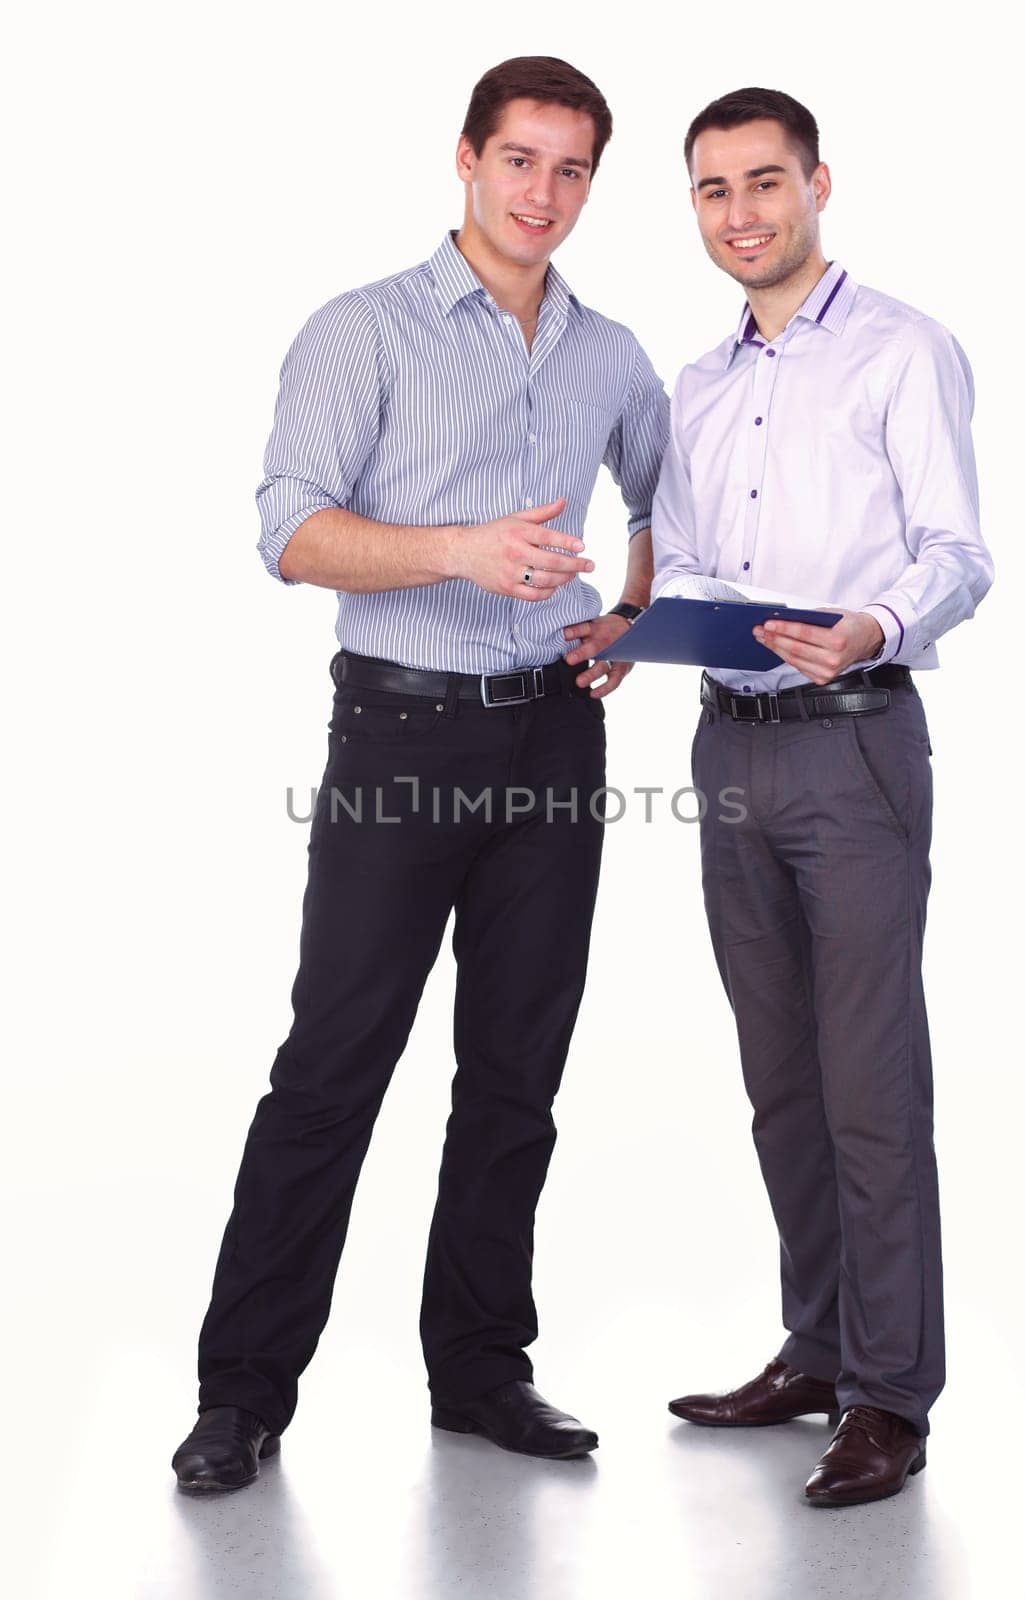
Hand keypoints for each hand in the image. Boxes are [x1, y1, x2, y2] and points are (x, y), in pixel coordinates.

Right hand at [446, 497, 593, 600]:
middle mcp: (515, 552)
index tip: (582, 547)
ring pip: (545, 580)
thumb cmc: (494, 533)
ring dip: (564, 579)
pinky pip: (533, 595)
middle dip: (575, 565)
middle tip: (589, 565)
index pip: (549, 537)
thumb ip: (542, 512)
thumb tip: (564, 501)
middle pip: (552, 562)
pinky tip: (555, 586)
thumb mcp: (516, 518)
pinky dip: (548, 592)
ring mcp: (511, 572)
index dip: (568, 542)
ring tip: (573, 574)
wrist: (464, 552)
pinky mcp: (506, 588)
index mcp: (518, 532)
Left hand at [563, 613, 634, 697]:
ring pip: (603, 666)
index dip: (575, 631)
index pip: (585, 627)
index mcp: (597, 629)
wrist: (631, 629)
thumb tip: (562, 635)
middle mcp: (606, 642)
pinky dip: (604, 689)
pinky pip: (614, 680)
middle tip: (569, 659)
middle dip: (582, 653)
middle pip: (595, 647)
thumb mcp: (592, 624)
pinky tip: (593, 694)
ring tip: (580, 682)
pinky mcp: (622, 668)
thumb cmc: (605, 629)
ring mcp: (615, 656)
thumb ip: (577, 630)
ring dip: (591, 674)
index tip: (565, 635)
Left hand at [753, 609, 883, 683]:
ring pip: (793, 659)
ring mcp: (828, 671)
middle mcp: (833, 658)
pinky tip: (776, 647)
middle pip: (795, 648)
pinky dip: (785, 656)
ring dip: (775, 648)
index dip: (784, 628)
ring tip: (764, 637)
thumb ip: (811, 617)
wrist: (866, 640)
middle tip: (760, 630)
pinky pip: (798, 666)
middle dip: (774, 638)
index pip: (804, 633)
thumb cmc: (850, 625)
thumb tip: (784, 618)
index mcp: (838, 639)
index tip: (768, 623)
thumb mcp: (834, 614)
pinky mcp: (822, 678)